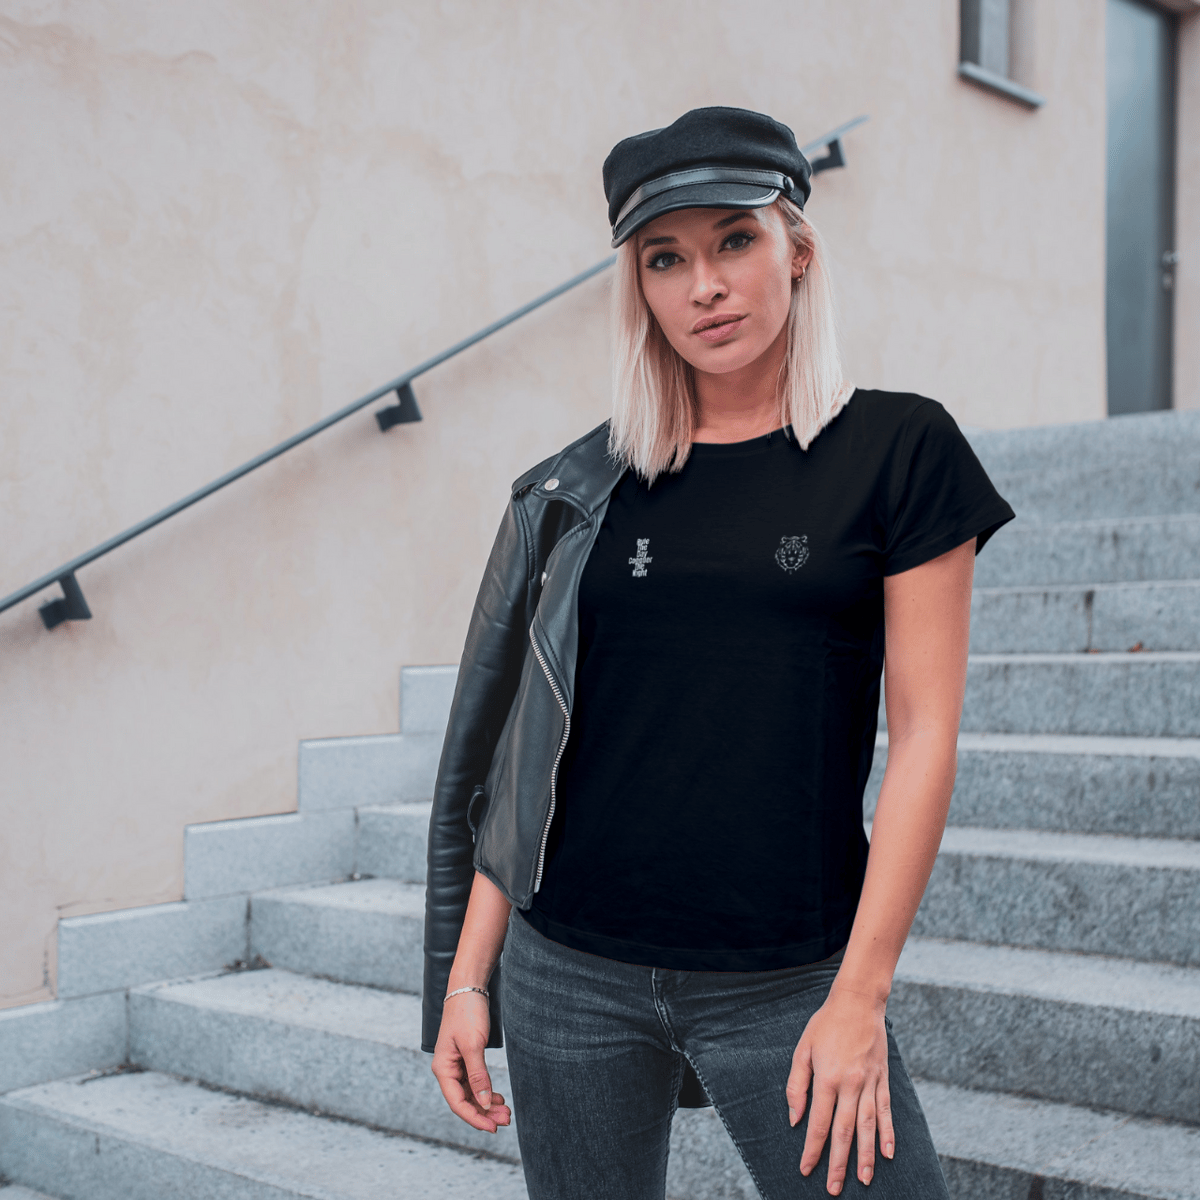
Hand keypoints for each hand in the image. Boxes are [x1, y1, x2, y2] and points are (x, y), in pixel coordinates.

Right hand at [431, 992, 511, 1132]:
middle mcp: (447, 1070)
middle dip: (485, 1113)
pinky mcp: (466, 1058)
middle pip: (465, 1101)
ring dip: (487, 1104)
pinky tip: (498, 1098)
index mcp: (443, 1068)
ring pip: (471, 1093)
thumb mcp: (473, 1044)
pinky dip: (486, 1091)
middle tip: (506, 1120)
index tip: (493, 1127)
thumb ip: (478, 1074)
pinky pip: (475, 1082)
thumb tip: (482, 1103)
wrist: (468, 988)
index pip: (457, 1103)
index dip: (475, 1118)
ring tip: (506, 1112)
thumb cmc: (467, 1013)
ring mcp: (456, 1065)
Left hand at [787, 988, 893, 1193]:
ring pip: (867, 1127)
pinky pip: (886, 1111)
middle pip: (843, 1132)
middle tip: (834, 1188)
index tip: (806, 1169)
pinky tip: (887, 1153)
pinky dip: (888, 1133)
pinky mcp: (883, 1079)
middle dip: (838, 1163)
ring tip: (863, 1180)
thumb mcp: (802, 1049)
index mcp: (826, 1078)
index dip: (812, 1149)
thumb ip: (796, 1085)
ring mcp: (869, 1083)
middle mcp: (850, 1084)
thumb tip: (795, 1119)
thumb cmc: (825, 1024)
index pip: (817, 1123)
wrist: (858, 1002)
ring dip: (865, 1156)